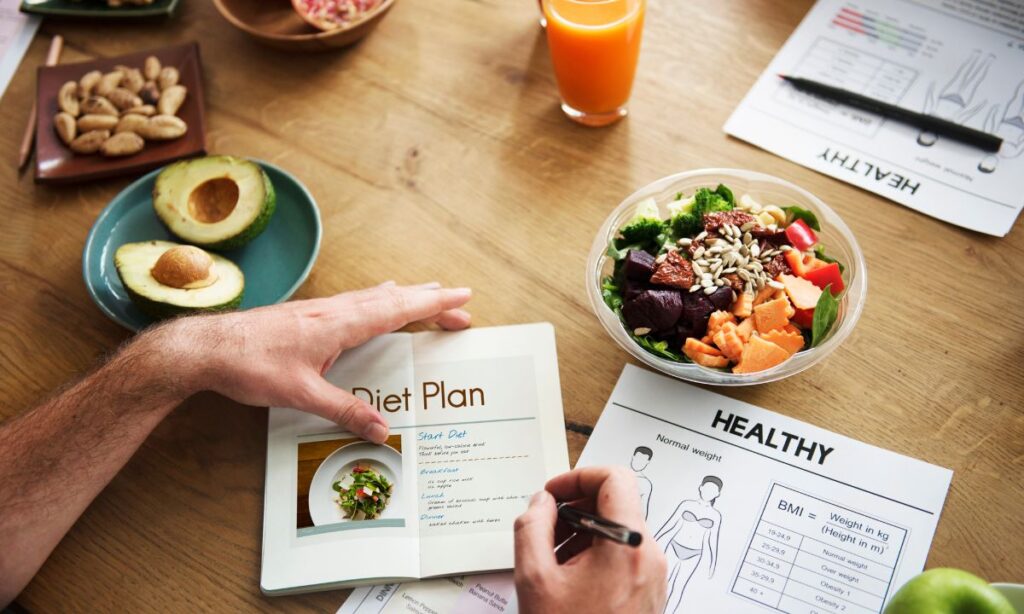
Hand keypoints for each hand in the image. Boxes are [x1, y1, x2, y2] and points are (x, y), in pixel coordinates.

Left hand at [161, 282, 471, 442]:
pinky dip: (379, 299)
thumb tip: (381, 430)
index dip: (433, 304)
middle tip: (460, 304)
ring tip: (428, 294)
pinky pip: (356, 301)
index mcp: (339, 324)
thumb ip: (344, 411)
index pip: (397, 309)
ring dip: (406, 296)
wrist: (206, 348)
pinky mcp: (307, 316)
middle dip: (430, 300)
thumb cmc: (249, 366)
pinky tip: (376, 300)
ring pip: (374, 296)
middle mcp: (334, 310)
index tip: (462, 298)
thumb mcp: (301, 394)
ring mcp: (320, 310)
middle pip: (393, 299)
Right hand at [514, 467, 666, 613]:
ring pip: (618, 530)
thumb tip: (541, 502)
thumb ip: (531, 527)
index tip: (552, 494)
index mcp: (627, 545)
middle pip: (616, 503)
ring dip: (582, 533)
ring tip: (552, 560)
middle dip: (575, 508)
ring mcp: (654, 576)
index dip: (578, 476)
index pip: (615, 478)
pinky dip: (596, 554)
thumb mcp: (534, 579)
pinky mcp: (651, 593)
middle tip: (544, 528)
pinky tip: (568, 579)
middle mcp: (650, 556)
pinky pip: (625, 555)